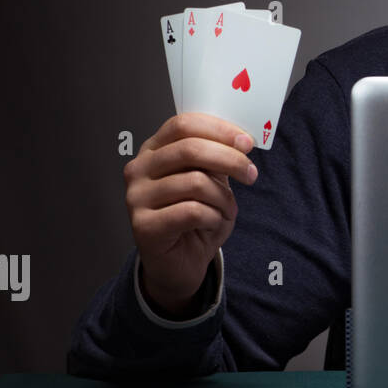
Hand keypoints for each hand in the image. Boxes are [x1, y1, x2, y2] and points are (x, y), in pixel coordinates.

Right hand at [123, 112, 258, 315]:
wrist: (180, 263)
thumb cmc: (196, 217)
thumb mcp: (210, 180)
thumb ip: (217, 157)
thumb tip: (242, 140)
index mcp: (153, 150)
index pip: (183, 124)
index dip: (219, 130)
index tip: (247, 142)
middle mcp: (139, 169)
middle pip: (190, 149)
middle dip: (231, 159)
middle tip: (251, 174)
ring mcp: (136, 197)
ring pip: (196, 182)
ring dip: (224, 198)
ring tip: (227, 210)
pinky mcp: (143, 225)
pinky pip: (191, 212)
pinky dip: (214, 217)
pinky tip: (213, 223)